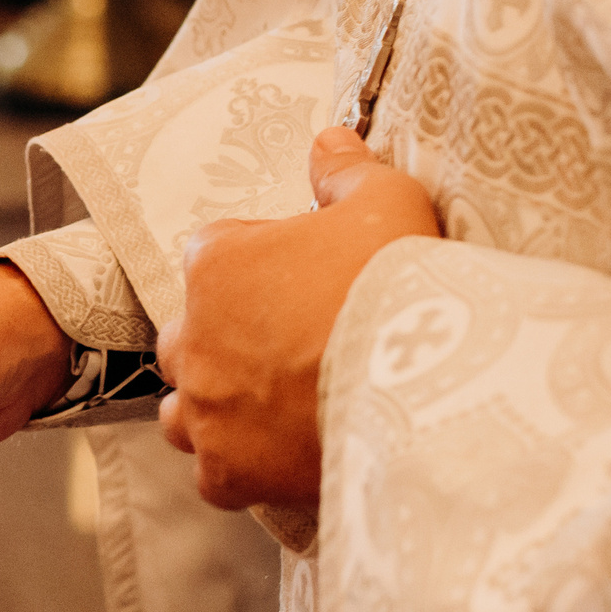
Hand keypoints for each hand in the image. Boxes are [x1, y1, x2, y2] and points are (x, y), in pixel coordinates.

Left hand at [157, 127, 442, 511]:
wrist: (423, 386)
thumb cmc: (398, 284)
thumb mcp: (388, 203)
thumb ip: (349, 171)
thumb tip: (329, 140)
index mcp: (215, 264)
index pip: (216, 254)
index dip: (260, 265)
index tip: (305, 280)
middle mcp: (192, 336)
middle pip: (193, 333)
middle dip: (230, 337)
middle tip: (294, 345)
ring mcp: (204, 407)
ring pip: (187, 406)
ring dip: (219, 404)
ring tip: (276, 405)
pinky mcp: (226, 468)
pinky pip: (215, 471)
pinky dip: (240, 465)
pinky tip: (281, 457)